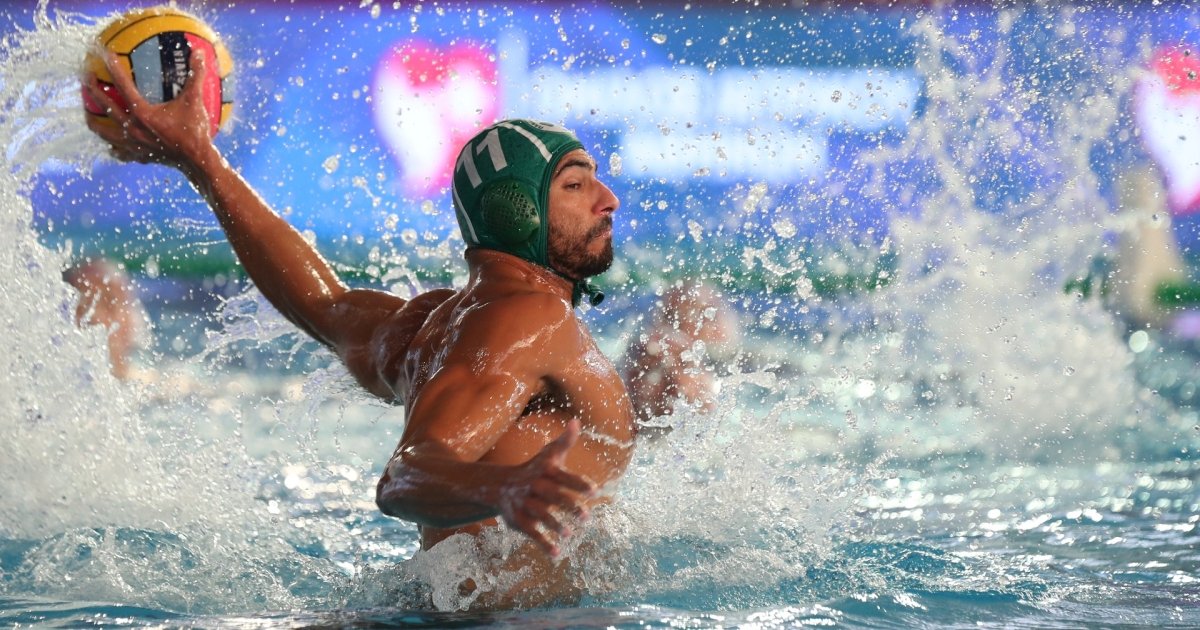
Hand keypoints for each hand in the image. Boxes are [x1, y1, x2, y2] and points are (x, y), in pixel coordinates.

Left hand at [83, 49, 214, 167]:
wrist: (197, 162)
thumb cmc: (196, 131)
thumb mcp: (195, 102)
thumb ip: (196, 76)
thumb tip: (199, 53)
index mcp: (142, 113)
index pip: (122, 86)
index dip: (113, 68)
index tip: (104, 54)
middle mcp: (132, 128)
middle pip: (104, 107)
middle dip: (91, 90)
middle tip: (85, 77)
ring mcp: (133, 144)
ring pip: (103, 132)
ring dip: (93, 120)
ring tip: (88, 111)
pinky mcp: (138, 156)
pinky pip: (119, 151)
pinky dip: (113, 146)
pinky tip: (112, 143)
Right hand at [497, 419, 595, 556]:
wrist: (499, 486)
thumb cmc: (533, 470)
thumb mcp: (548, 455)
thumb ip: (565, 441)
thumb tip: (576, 421)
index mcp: (546, 472)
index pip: (564, 477)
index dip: (579, 483)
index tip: (595, 491)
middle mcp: (536, 487)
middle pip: (554, 496)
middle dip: (570, 506)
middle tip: (587, 518)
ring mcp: (526, 504)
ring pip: (542, 515)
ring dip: (555, 525)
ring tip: (569, 534)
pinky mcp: (519, 520)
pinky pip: (532, 533)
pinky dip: (544, 544)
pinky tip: (557, 554)